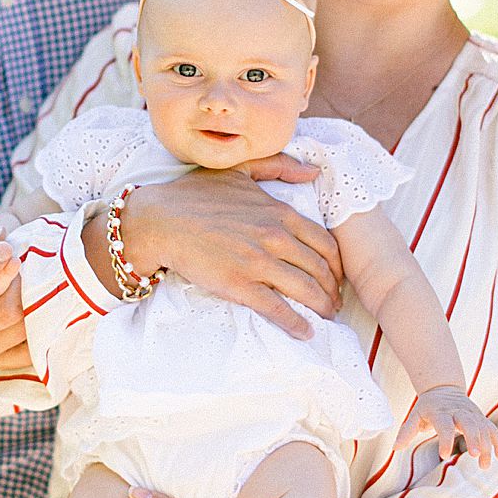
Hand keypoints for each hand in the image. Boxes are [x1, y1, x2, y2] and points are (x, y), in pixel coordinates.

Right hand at [0, 247, 31, 373]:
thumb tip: (3, 236)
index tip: (6, 247)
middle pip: (3, 312)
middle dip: (20, 285)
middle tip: (24, 266)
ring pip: (21, 330)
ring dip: (35, 302)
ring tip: (35, 283)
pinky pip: (28, 352)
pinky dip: (40, 330)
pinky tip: (40, 309)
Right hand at [122, 160, 341, 338]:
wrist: (160, 221)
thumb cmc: (195, 195)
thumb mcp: (239, 170)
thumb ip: (279, 166)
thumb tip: (314, 171)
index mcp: (279, 212)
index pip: (325, 243)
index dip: (337, 264)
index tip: (337, 276)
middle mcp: (275, 237)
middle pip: (320, 269)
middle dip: (333, 289)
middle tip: (335, 301)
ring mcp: (258, 262)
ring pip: (305, 289)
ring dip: (321, 306)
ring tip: (326, 316)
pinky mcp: (239, 285)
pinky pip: (277, 309)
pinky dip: (296, 323)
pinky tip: (305, 332)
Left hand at [398, 386, 497, 470]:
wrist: (443, 388)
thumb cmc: (427, 407)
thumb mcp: (415, 415)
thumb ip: (407, 431)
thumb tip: (395, 448)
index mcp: (441, 411)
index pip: (444, 424)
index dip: (445, 439)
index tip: (444, 455)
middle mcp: (458, 411)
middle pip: (469, 423)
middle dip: (473, 438)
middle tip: (474, 455)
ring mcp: (472, 414)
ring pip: (483, 428)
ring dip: (486, 446)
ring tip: (484, 465)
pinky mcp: (480, 418)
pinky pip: (492, 429)